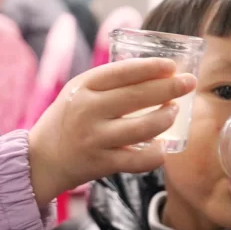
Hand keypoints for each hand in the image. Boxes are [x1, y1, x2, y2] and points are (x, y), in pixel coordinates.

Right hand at [28, 58, 195, 206]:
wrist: (42, 159)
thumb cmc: (68, 119)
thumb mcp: (78, 92)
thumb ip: (109, 82)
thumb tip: (156, 72)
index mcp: (83, 87)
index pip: (123, 72)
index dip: (151, 67)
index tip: (173, 66)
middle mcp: (88, 110)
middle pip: (138, 97)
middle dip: (170, 88)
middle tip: (188, 83)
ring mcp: (95, 138)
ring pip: (143, 128)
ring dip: (166, 118)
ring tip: (173, 112)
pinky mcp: (101, 164)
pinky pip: (138, 160)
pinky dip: (156, 154)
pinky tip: (164, 147)